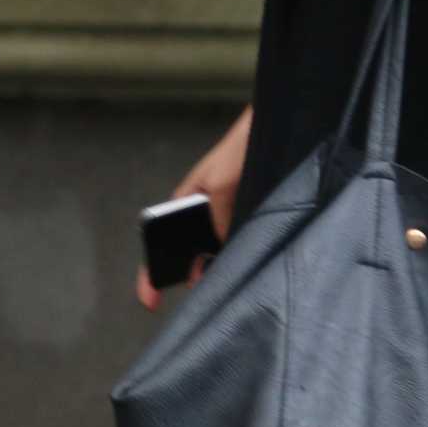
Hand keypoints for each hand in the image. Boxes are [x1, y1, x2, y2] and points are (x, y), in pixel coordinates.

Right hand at [137, 105, 251, 310]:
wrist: (277, 127)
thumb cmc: (242, 147)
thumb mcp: (220, 182)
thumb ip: (215, 216)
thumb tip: (214, 253)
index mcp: (187, 200)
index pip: (159, 241)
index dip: (152, 272)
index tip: (149, 299)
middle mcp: (204, 212)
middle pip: (187, 252)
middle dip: (187, 276)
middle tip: (203, 299)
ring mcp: (226, 215)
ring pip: (214, 251)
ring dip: (215, 268)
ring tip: (225, 289)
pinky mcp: (248, 215)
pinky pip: (237, 243)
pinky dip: (237, 257)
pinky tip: (247, 268)